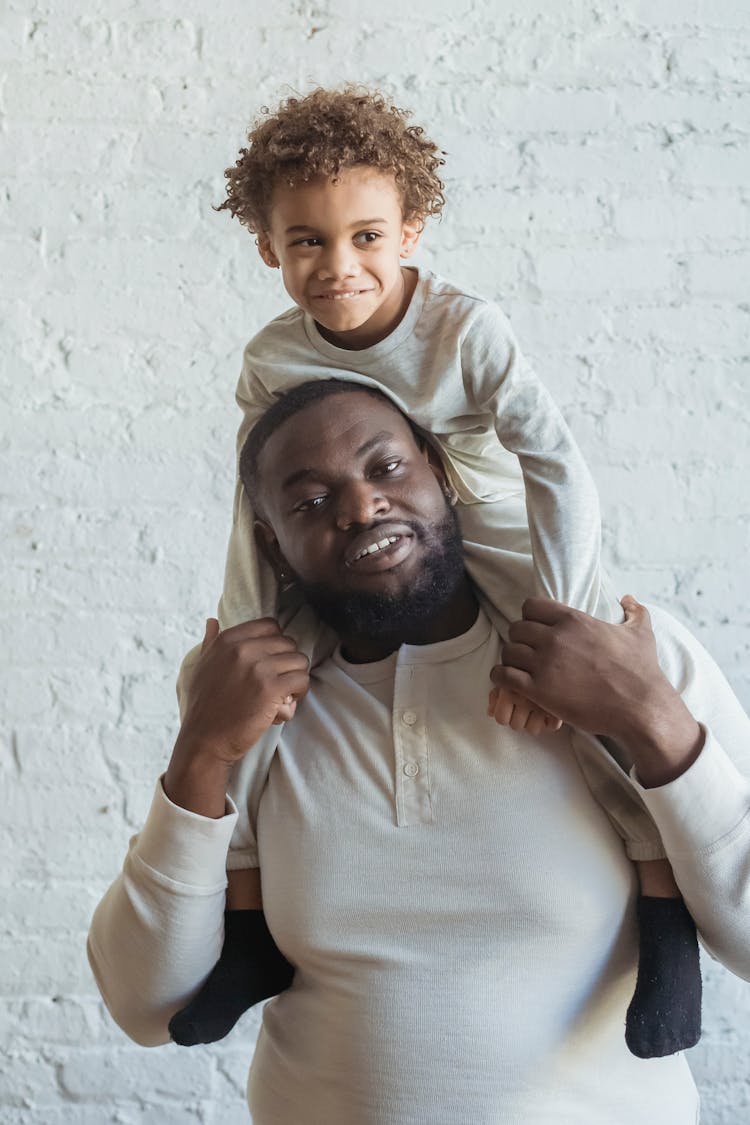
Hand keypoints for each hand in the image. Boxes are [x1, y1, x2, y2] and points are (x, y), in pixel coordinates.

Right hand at [164, 618, 309, 816]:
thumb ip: (210, 642)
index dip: (276, 645)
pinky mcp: (270, 689)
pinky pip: (302, 680)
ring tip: (281, 696)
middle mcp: (242, 649)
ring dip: (295, 679)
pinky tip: (283, 706)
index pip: (271, 626)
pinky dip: (298, 694)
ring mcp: (257, 667)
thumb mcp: (201, 667)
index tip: (270, 665)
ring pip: (300, 661)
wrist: (204, 741)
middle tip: (276, 685)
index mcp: (227, 640)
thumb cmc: (204, 706)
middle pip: (288, 643)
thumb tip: (212, 621)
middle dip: (287, 664)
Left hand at [491, 596, 702, 785]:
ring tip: (520, 669)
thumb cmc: (642, 670)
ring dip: (511, 660)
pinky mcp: (538, 690)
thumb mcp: (641, 633)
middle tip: (528, 653)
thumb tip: (628, 598)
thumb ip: (634, 612)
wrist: (640, 706)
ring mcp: (544, 663)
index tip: (536, 630)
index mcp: (573, 620)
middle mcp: (554, 637)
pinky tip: (510, 683)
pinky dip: (502, 678)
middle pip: (516, 628)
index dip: (530, 618)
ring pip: (508, 651)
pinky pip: (503, 676)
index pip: (531, 606)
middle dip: (520, 640)